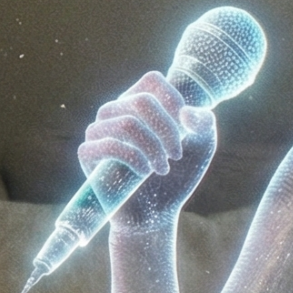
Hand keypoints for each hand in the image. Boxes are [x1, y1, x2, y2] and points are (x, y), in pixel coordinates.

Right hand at [78, 70, 217, 229]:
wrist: (155, 212)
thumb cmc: (177, 175)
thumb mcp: (202, 146)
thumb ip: (204, 123)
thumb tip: (186, 112)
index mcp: (139, 101)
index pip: (152, 80)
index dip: (173, 101)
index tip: (186, 128)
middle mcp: (116, 111)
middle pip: (142, 101)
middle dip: (167, 131)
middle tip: (176, 155)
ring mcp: (98, 130)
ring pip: (126, 123)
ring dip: (152, 148)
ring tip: (162, 168)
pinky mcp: (88, 153)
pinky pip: (107, 145)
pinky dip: (133, 159)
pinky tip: (144, 172)